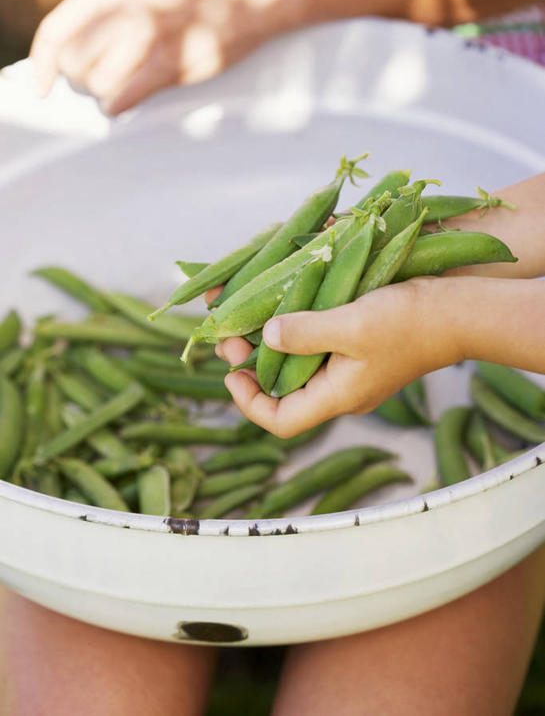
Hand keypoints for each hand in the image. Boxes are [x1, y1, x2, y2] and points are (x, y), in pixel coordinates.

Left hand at [30, 0, 299, 114]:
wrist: (246, 0)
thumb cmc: (189, 6)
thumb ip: (103, 19)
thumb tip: (70, 61)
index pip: (56, 32)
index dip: (44, 64)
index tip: (44, 87)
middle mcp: (123, 10)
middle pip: (74, 66)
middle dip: (84, 81)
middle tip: (107, 80)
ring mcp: (147, 37)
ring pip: (95, 86)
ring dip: (106, 95)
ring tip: (127, 87)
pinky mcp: (168, 65)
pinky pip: (120, 99)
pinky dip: (119, 106)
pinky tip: (130, 100)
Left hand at [217, 277, 462, 436]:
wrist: (457, 311)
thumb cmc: (409, 322)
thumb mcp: (352, 325)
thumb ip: (305, 332)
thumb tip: (267, 337)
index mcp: (338, 395)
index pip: (281, 420)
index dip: (249, 402)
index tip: (232, 372)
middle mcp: (340, 389)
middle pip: (283, 390)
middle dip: (253, 364)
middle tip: (233, 332)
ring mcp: (350, 369)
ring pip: (297, 365)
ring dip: (269, 343)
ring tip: (249, 315)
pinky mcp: (357, 348)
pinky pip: (315, 346)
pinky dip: (294, 330)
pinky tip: (283, 305)